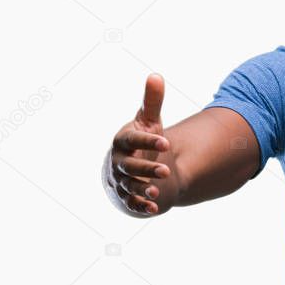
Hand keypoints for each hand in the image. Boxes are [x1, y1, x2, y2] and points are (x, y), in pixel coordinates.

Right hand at [106, 74, 171, 214]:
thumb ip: (152, 103)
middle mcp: (118, 162)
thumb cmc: (141, 142)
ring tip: (156, 191)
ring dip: (141, 189)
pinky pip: (131, 203)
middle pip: (129, 166)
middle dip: (146, 168)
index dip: (147, 141)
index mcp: (122, 141)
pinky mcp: (126, 198)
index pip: (131, 140)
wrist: (134, 169)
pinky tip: (153, 208)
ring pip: (129, 186)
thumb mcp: (148, 123)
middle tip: (166, 170)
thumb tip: (156, 76)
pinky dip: (141, 206)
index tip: (166, 142)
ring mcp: (121, 181)